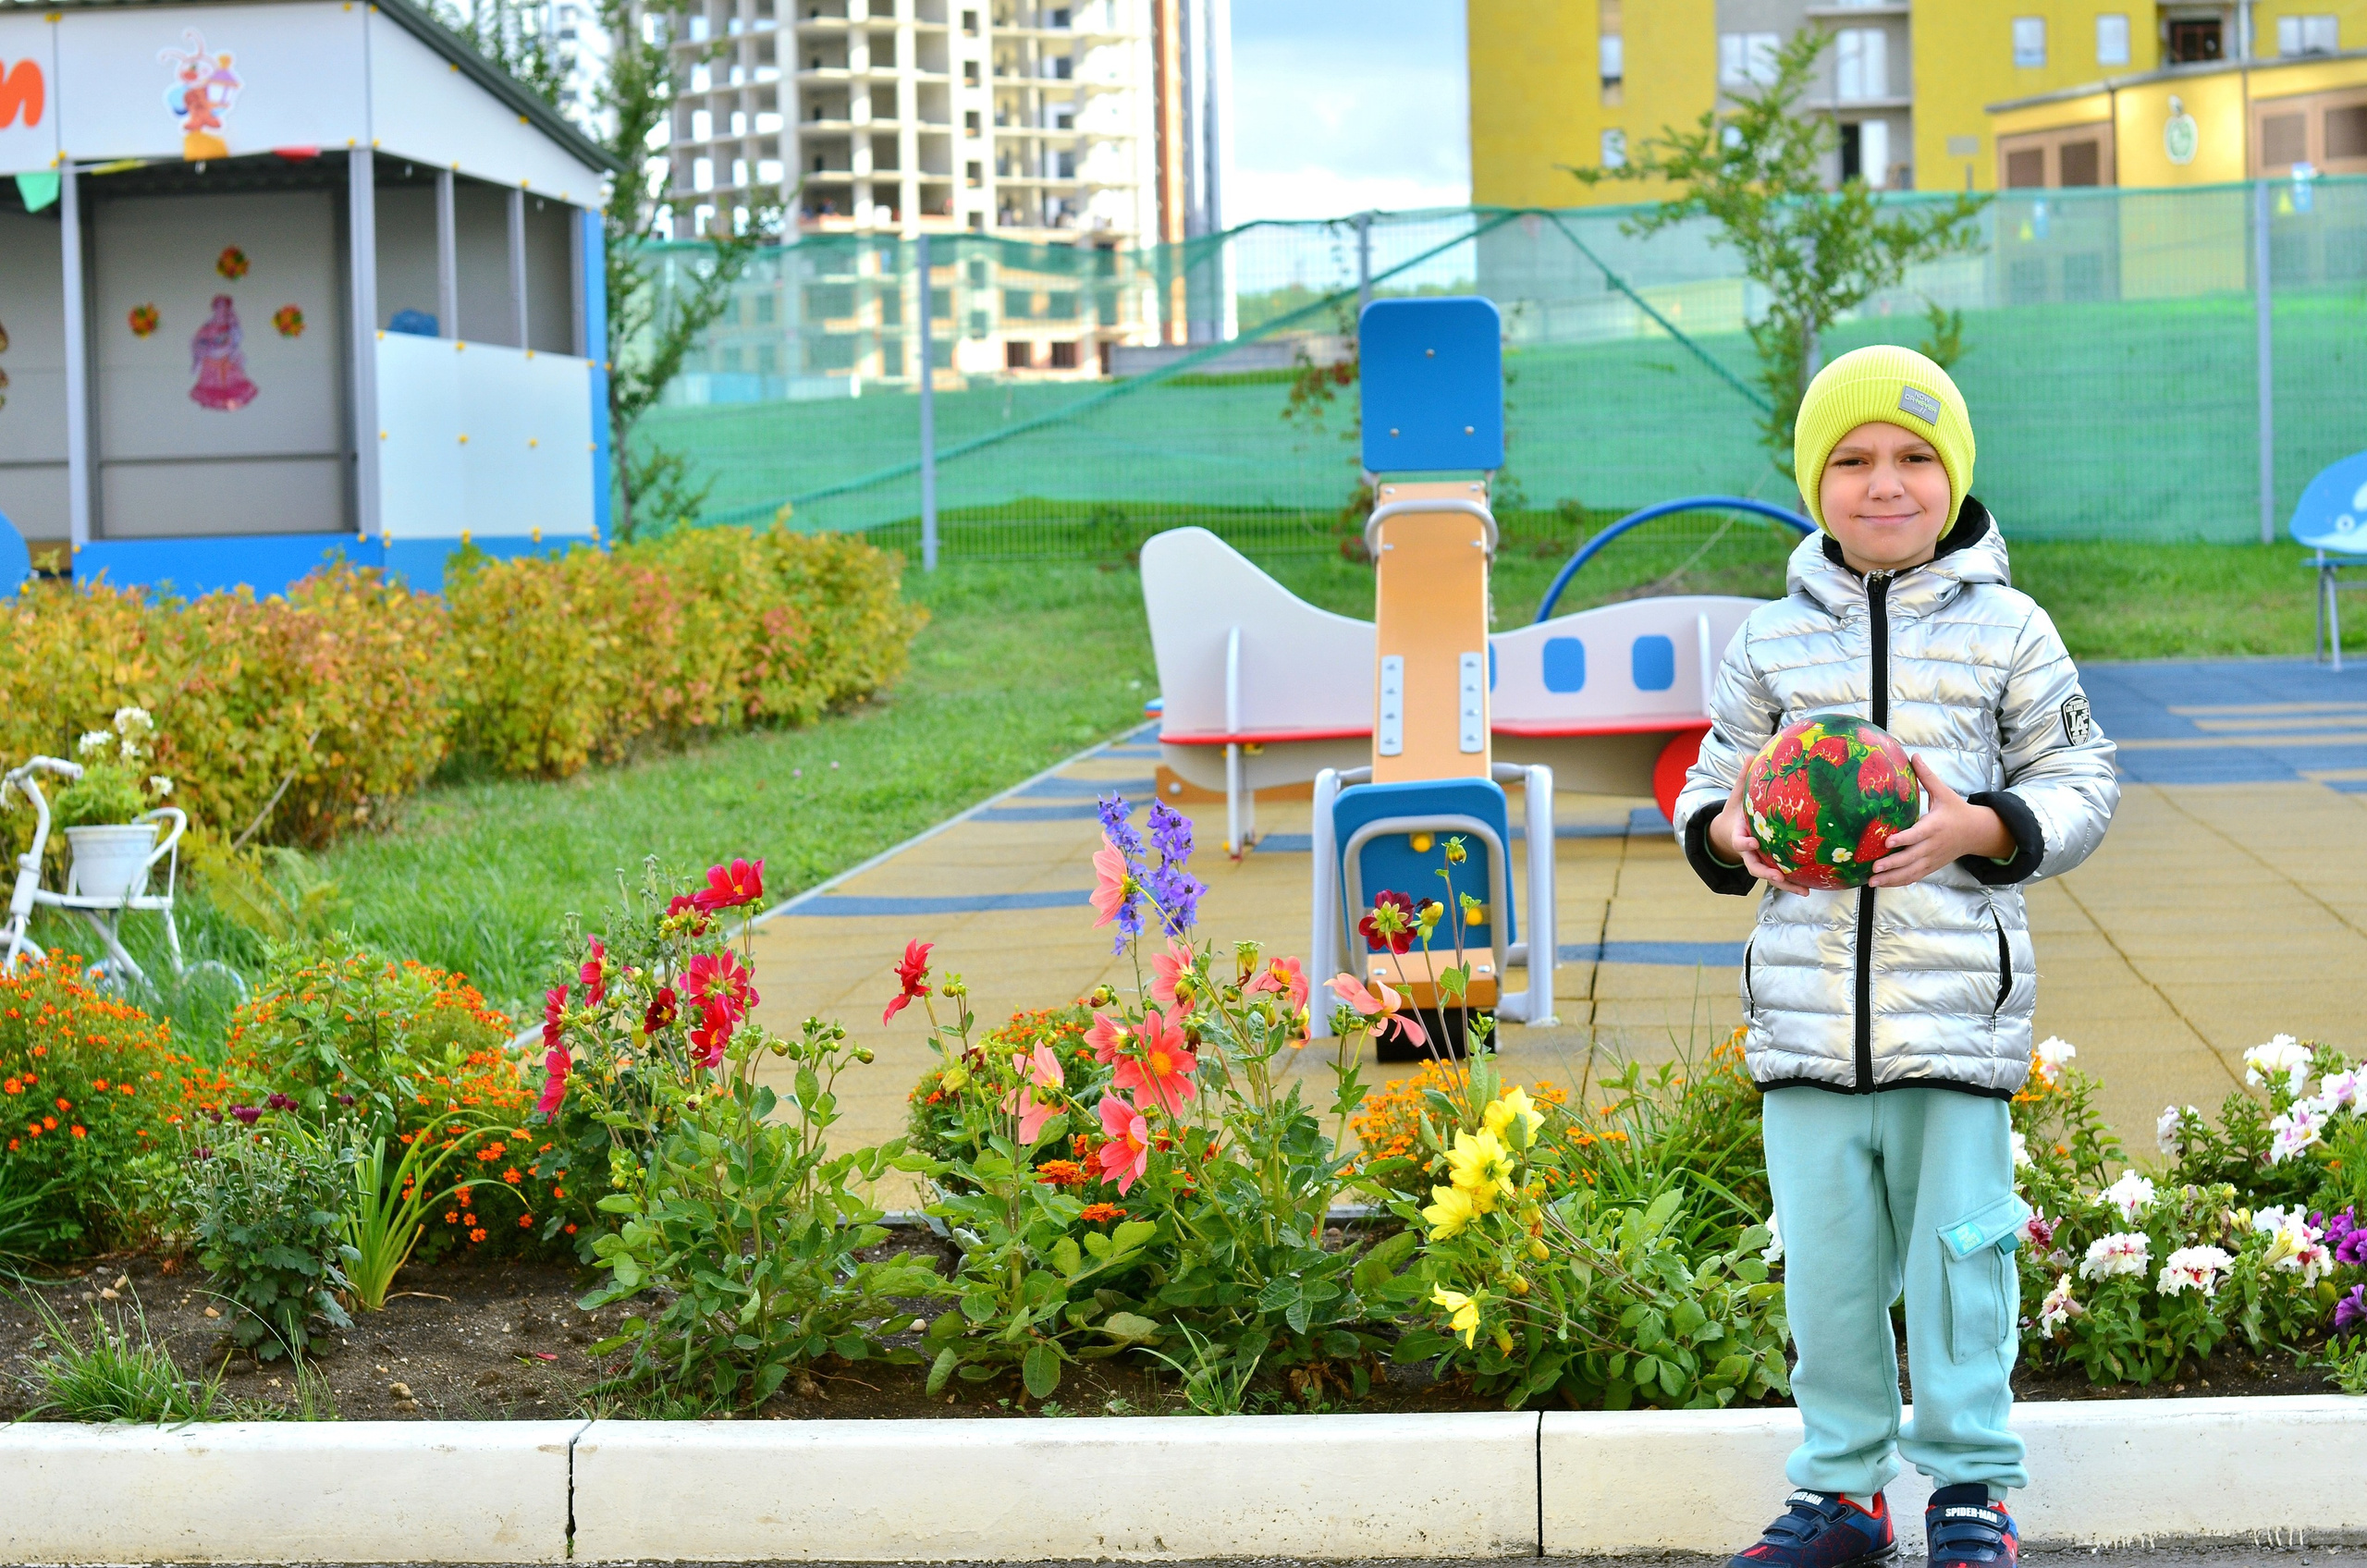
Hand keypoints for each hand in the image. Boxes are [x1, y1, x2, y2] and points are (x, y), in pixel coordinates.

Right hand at [1707, 769, 1819, 895]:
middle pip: (1754, 866)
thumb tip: (1750, 755)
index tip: (1752, 842)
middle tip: (1777, 875)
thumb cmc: (1736, 813)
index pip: (1740, 842)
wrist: (1727, 833)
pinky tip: (1809, 888)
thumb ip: (1742, 779)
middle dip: (1765, 871)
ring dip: (1785, 884)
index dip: (1744, 843)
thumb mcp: (1736, 797)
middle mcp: (1748, 852)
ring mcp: (1758, 861)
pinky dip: (1792, 884)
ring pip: (1769, 876)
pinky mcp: (1768, 865)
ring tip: (1803, 891)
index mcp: (1739, 835)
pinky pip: (1780, 877)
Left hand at [1868, 756, 2014, 887]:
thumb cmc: (1956, 810)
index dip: (1903, 839)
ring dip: (1892, 878)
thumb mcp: (1944, 792)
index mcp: (1935, 826)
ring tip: (1872, 881)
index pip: (1918, 834)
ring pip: (1912, 872)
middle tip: (1873, 867)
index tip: (1887, 841)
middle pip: (1912, 858)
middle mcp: (1933, 845)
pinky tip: (1882, 884)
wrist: (1976, 832)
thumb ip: (1927, 776)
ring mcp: (1932, 859)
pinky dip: (1899, 882)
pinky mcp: (1931, 867)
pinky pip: (1914, 877)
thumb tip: (1914, 755)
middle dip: (1892, 864)